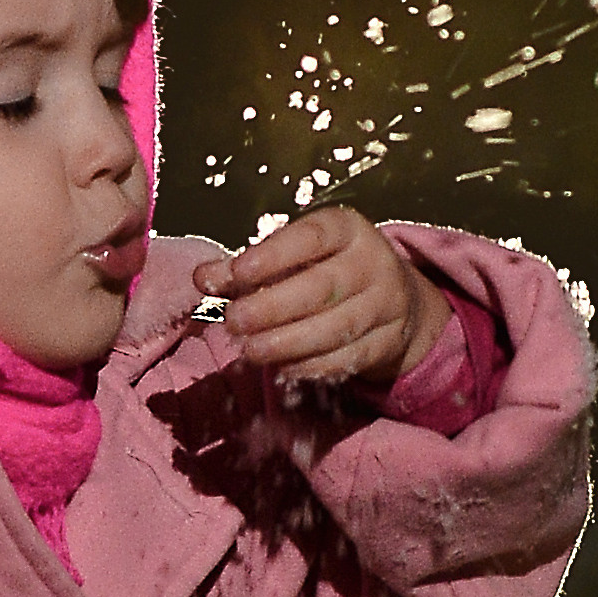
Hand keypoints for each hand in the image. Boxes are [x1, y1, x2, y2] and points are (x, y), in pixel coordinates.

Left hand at [192, 208, 450, 386]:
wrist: (394, 299)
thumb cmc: (326, 270)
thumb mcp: (291, 257)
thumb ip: (245, 268)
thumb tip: (203, 279)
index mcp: (346, 229)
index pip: (310, 237)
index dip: (274, 256)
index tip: (238, 273)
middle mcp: (372, 262)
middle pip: (321, 288)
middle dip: (272, 308)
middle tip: (234, 322)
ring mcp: (385, 304)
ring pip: (335, 328)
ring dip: (287, 343)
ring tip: (250, 350)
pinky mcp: (388, 341)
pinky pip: (347, 358)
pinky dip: (310, 366)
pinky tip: (282, 367)